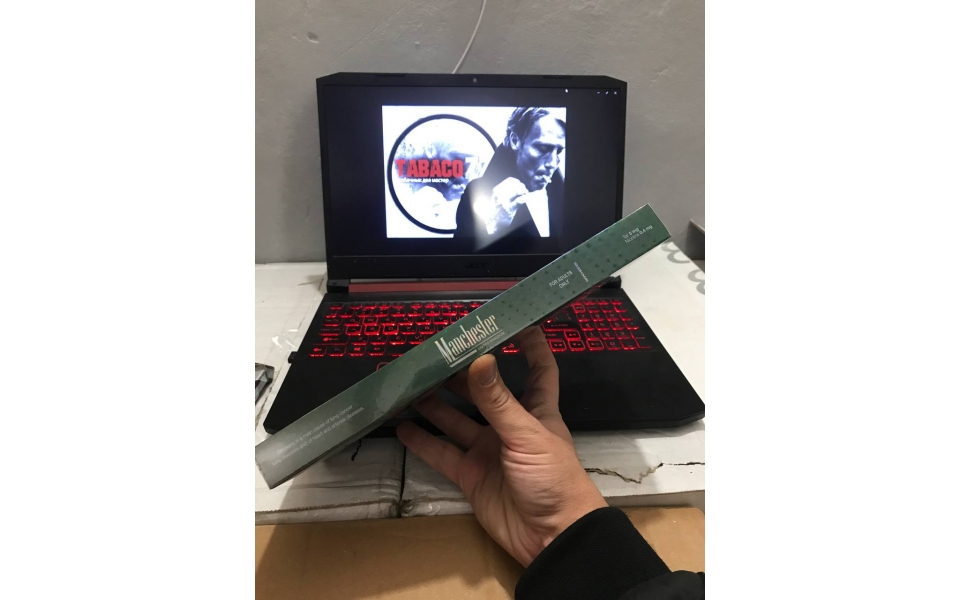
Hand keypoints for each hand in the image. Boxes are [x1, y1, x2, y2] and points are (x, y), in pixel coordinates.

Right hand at [397, 327, 606, 566]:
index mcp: (536, 411)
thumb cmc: (553, 479)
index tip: (513, 322)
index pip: (538, 370)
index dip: (530, 346)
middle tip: (432, 355)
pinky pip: (442, 455)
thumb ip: (498, 401)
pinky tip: (402, 427)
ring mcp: (489, 452)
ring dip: (435, 404)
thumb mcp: (526, 435)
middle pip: (484, 392)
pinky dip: (423, 442)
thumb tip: (480, 359)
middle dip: (461, 374)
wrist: (553, 536)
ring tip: (409, 385)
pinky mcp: (471, 477)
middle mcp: (510, 426)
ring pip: (456, 421)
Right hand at [478, 177, 528, 233]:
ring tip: (526, 193)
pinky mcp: (509, 209)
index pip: (509, 181)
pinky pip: (519, 200)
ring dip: (523, 191)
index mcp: (497, 191)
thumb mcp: (498, 198)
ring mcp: (504, 202)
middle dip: (521, 186)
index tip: (520, 184)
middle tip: (525, 190)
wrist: (493, 223)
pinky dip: (525, 198)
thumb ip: (505, 191)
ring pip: (516, 191)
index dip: (517, 182)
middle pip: (514, 185)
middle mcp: (499, 194)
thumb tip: (517, 185)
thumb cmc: (497, 211)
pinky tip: (527, 197)